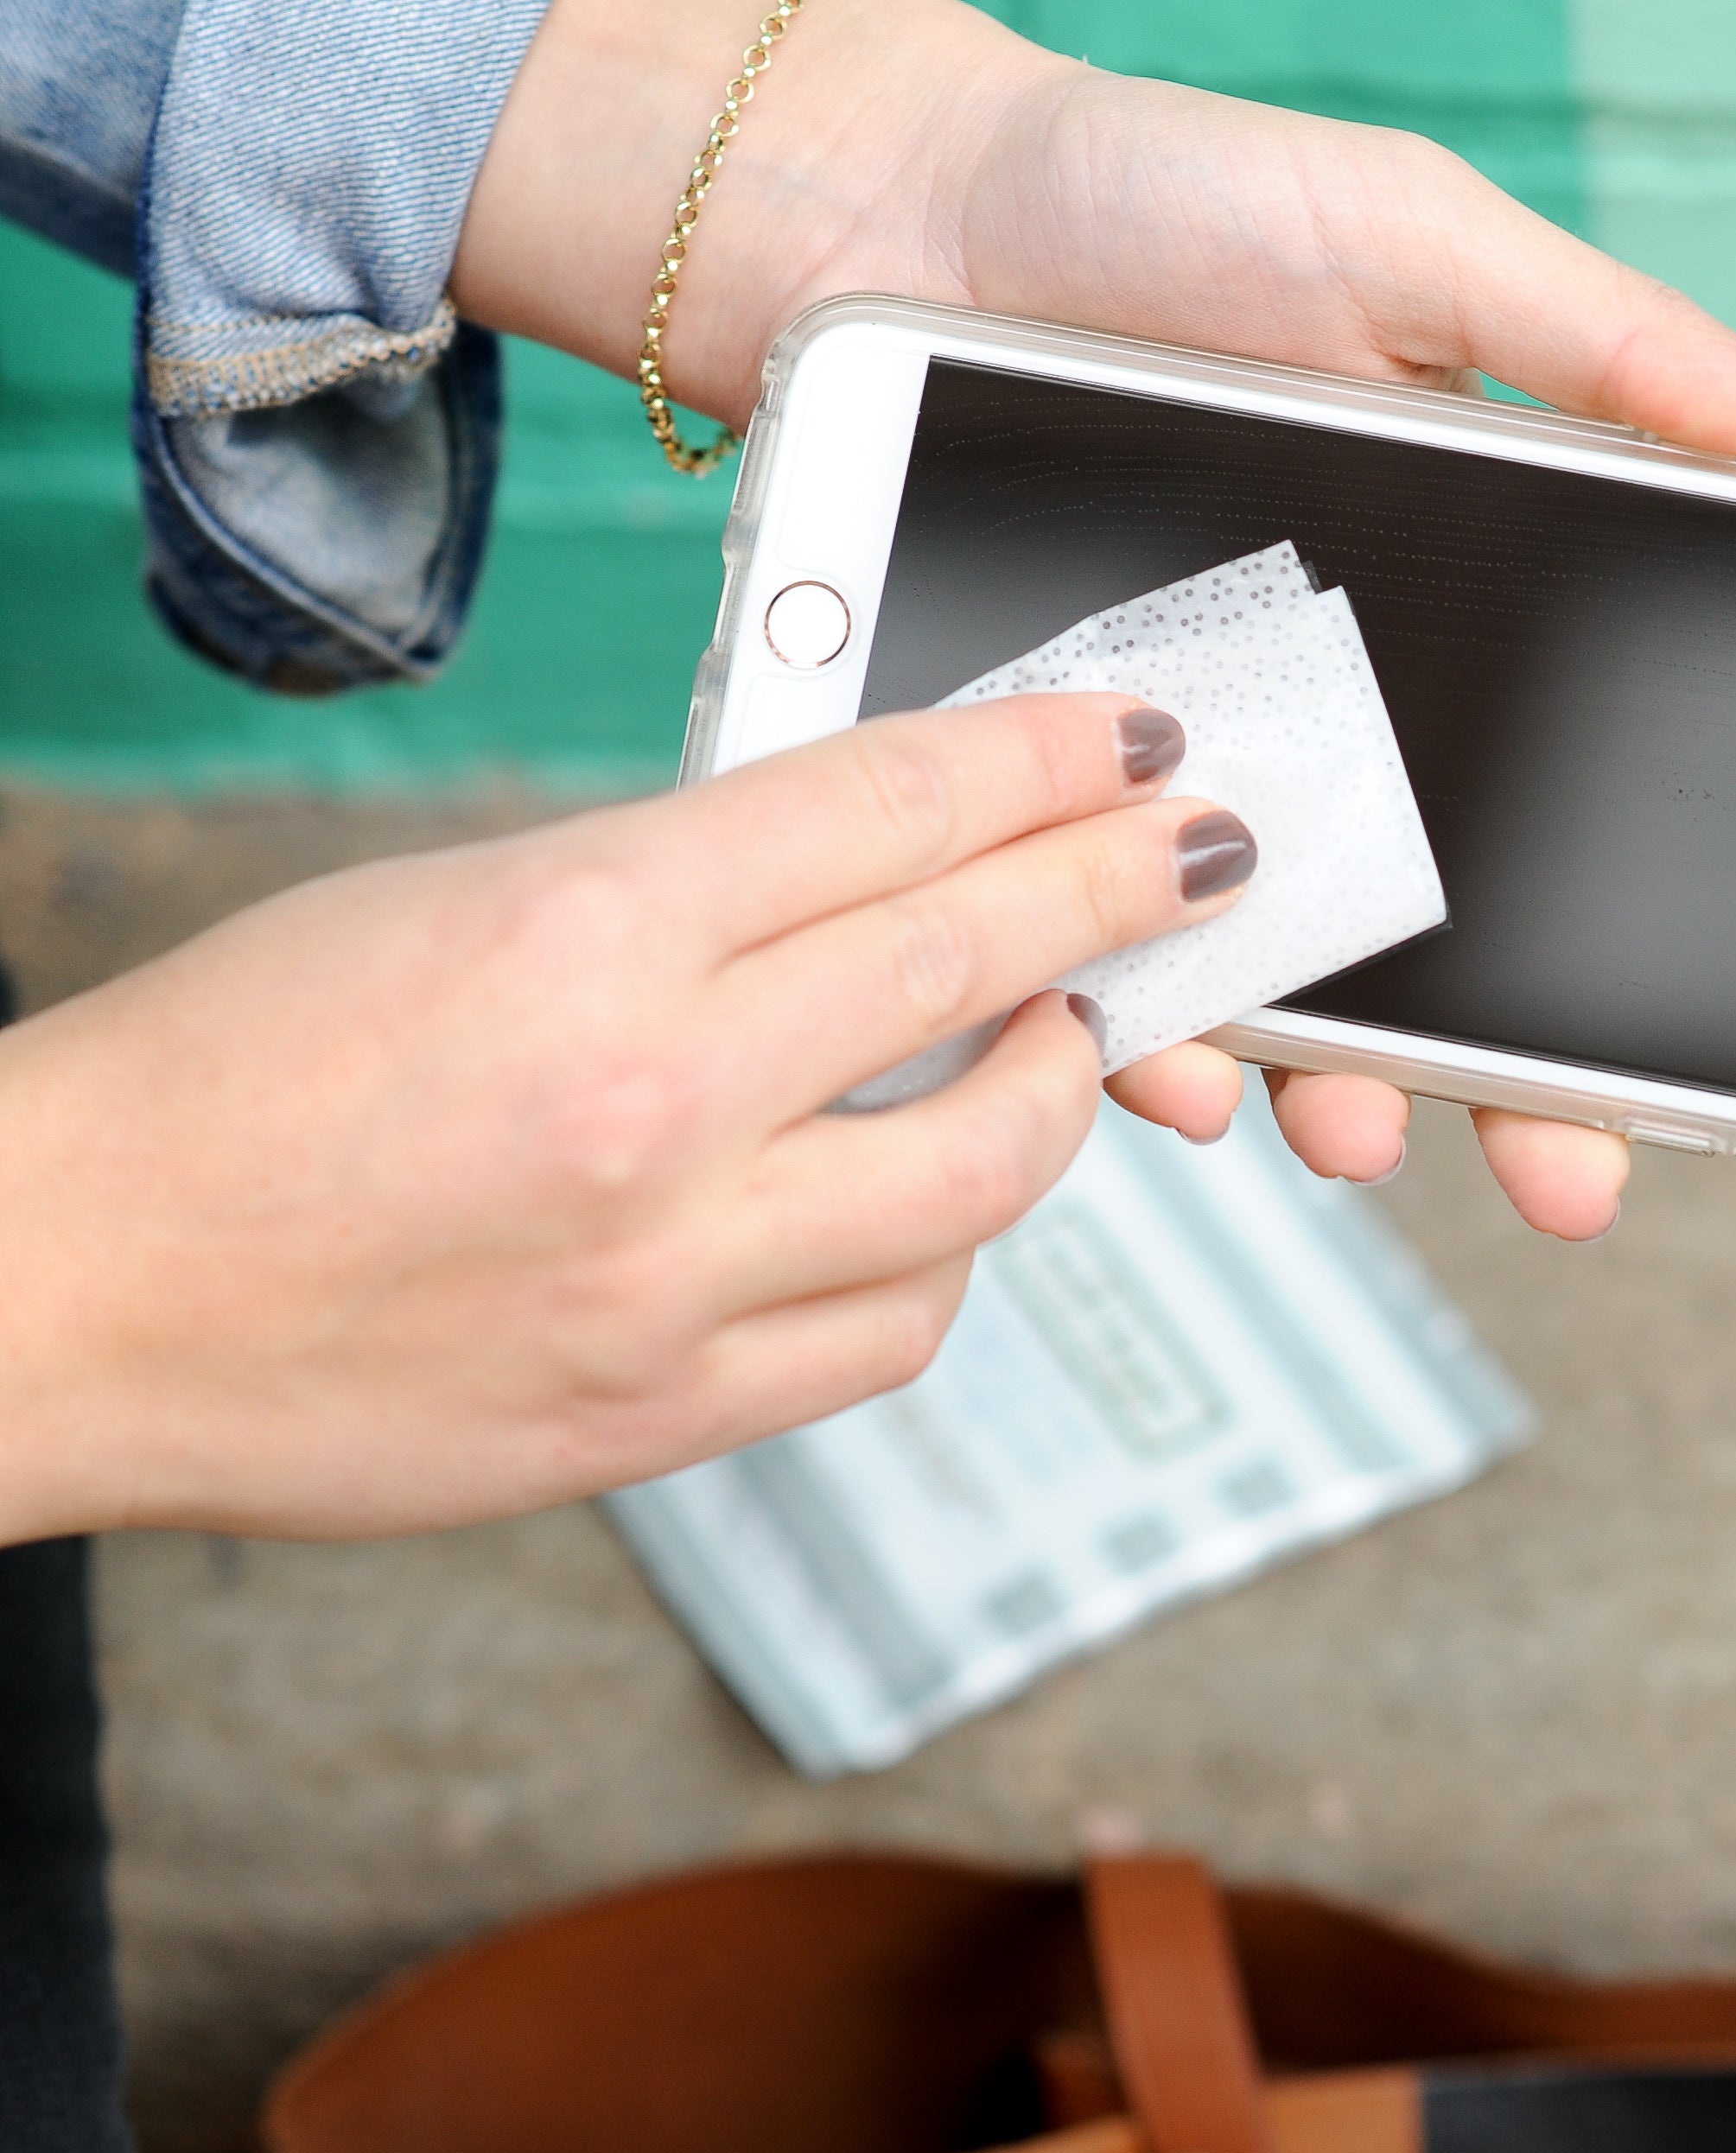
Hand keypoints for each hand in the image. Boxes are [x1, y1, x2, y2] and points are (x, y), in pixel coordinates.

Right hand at [0, 696, 1246, 1538]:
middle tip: (1205, 848)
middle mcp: (651, 1103)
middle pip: (977, 963)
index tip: (1132, 733)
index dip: (1044, 758)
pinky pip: (893, 1330)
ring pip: (987, 1176)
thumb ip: (671, 891)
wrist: (76, 1288)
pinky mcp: (660, 1418)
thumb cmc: (230, 1070)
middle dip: (1125, 889)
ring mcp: (669, 1280)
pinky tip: (928, 1201)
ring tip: (1064, 1032)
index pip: (891, 806)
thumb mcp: (449, 900)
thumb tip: (870, 875)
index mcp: (582, 925)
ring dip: (1060, 1084)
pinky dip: (944, 1252)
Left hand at [456, 0, 1735, 1240]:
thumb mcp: (1411, 246)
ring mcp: (1170, 777)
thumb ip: (1609, 345)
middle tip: (1566, 1179)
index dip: (1644, 956)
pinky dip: (1128, 1026)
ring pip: (1270, 983)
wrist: (894, 210)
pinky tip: (1166, 1058)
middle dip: (1517, 1089)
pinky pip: (1080, 952)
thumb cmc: (1157, 203)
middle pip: (1445, 954)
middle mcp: (1315, 730)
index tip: (1714, 1071)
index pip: (1573, 815)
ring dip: (1329, 1081)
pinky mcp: (1026, 803)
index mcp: (1447, 619)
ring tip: (1356, 1128)